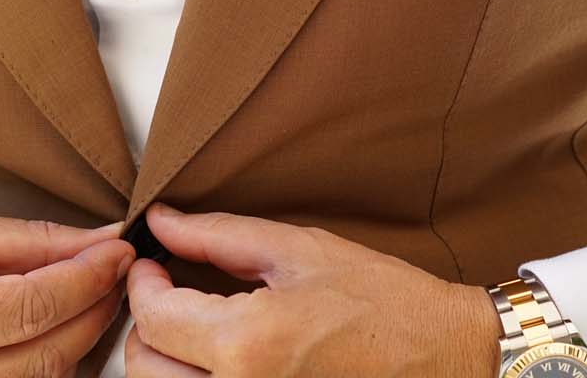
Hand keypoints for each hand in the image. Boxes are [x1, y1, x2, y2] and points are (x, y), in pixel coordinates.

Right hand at [0, 209, 133, 376]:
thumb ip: (20, 242)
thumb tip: (98, 240)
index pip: (31, 308)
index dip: (88, 278)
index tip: (120, 249)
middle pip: (47, 355)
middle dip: (95, 309)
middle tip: (116, 271)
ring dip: (80, 341)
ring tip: (89, 297)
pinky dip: (47, 366)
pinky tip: (55, 333)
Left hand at [122, 203, 499, 376]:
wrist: (443, 355)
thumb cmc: (382, 301)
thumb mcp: (299, 250)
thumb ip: (218, 235)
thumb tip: (161, 222)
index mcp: (246, 344)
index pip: (154, 317)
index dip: (142, 282)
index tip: (152, 261)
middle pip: (145, 367)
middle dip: (147, 324)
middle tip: (169, 290)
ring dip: (166, 358)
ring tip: (191, 323)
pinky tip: (216, 353)